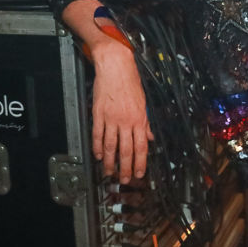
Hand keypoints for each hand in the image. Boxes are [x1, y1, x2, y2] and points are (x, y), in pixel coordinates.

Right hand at [90, 39, 153, 181]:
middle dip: (126, 167)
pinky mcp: (98, 114)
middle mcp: (126, 121)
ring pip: (110, 145)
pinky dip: (97, 147)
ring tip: (109, 172)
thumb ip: (146, 122)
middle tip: (125, 179)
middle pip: (126, 150)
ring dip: (110, 162)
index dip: (141, 162)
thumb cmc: (130, 82)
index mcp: (139, 118)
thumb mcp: (144, 102)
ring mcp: (111, 118)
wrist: (116, 67)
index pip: (141, 146)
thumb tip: (150, 137)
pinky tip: (98, 155)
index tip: (140, 172)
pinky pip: (97, 134)